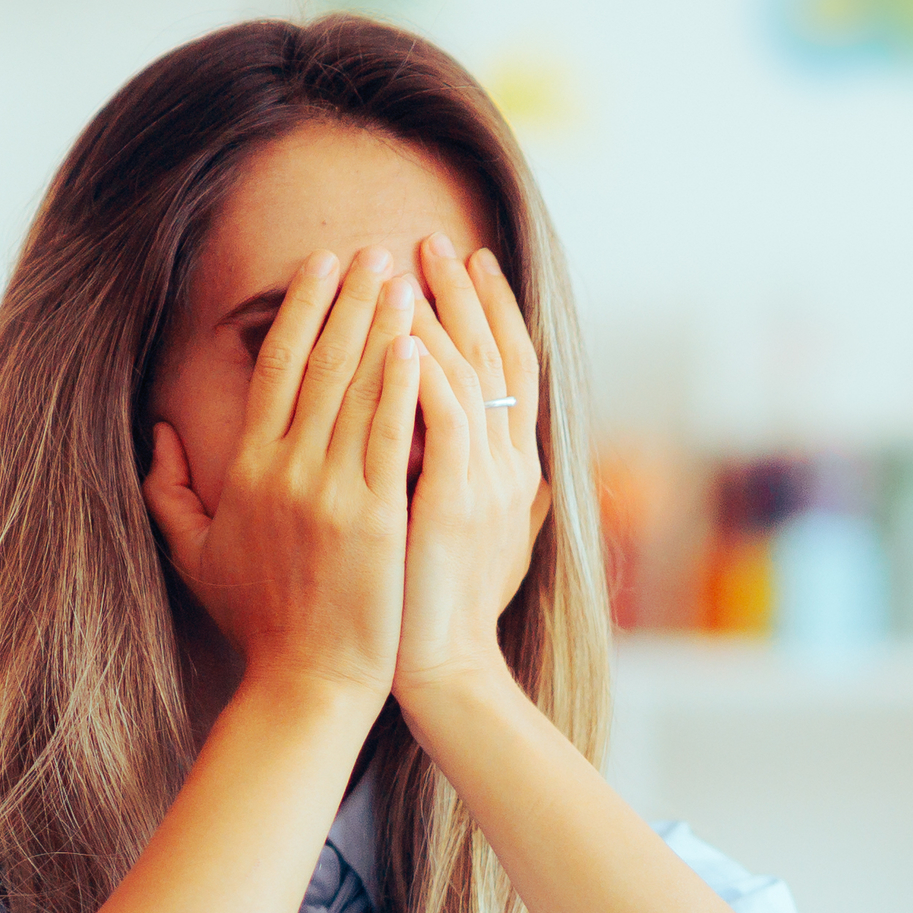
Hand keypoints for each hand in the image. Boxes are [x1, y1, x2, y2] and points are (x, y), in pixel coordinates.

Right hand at [144, 247, 426, 711]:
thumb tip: (157, 431)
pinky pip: (392, 440)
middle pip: (319, 365)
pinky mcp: (376, 520)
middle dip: (348, 301)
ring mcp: (332, 494)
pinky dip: (403, 390)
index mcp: (249, 469)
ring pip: (358, 391)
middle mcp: (287, 471)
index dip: (300, 311)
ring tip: (405, 278)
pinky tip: (419, 346)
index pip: (275, 368)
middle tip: (374, 249)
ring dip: (382, 327)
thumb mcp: (194, 554)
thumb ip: (168, 489)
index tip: (323, 267)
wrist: (305, 682)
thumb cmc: (257, 622)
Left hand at [395, 232, 547, 713]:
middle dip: (462, 294)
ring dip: (438, 315)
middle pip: (492, 355)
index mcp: (509, 471)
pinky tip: (402, 331)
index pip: (505, 370)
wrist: (442, 673)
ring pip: (468, 374)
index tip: (465, 265)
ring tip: (407, 265)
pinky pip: (446, 417)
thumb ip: (474, 488)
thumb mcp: (471, 542)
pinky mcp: (454, 501)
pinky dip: (425, 371)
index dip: (488, 313)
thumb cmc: (438, 615)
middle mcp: (509, 467)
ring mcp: (487, 482)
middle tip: (432, 239)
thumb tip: (492, 461)